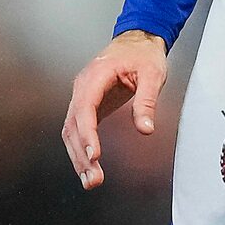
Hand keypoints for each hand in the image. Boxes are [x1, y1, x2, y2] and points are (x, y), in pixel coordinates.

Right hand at [63, 30, 168, 189]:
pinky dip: (81, 151)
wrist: (136, 41)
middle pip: (73, 126)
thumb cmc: (143, 55)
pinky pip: (78, 131)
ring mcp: (81, 97)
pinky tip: (89, 169)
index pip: (84, 108)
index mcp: (95, 76)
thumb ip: (147, 102)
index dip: (87, 134)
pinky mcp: (87, 106)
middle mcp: (82, 88)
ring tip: (91, 182)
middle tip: (94, 180)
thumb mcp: (153, 75)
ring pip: (71, 132)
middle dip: (81, 155)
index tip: (94, 156)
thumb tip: (146, 129)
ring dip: (78, 158)